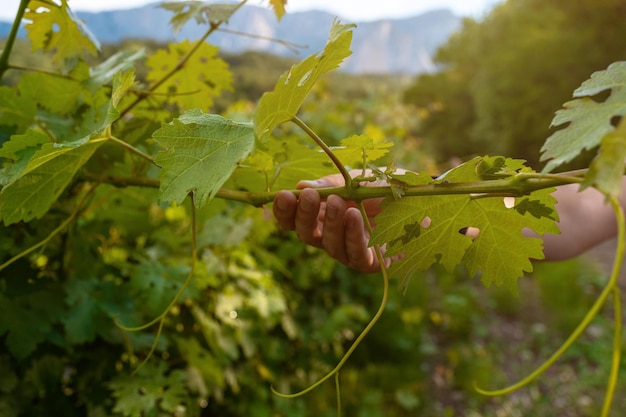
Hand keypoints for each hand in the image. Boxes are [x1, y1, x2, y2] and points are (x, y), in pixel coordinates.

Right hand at [273, 173, 388, 272]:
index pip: (294, 220)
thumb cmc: (384, 188)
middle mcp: (331, 236)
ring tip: (338, 202)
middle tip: (309, 196)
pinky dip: (354, 236)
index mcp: (322, 216)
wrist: (422, 197)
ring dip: (332, 224)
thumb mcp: (355, 180)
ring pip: (331, 246)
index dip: (285, 212)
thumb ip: (331, 185)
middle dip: (305, 216)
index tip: (283, 195)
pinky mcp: (372, 263)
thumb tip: (300, 187)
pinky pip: (357, 255)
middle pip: (308, 235)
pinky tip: (354, 217)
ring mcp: (350, 251)